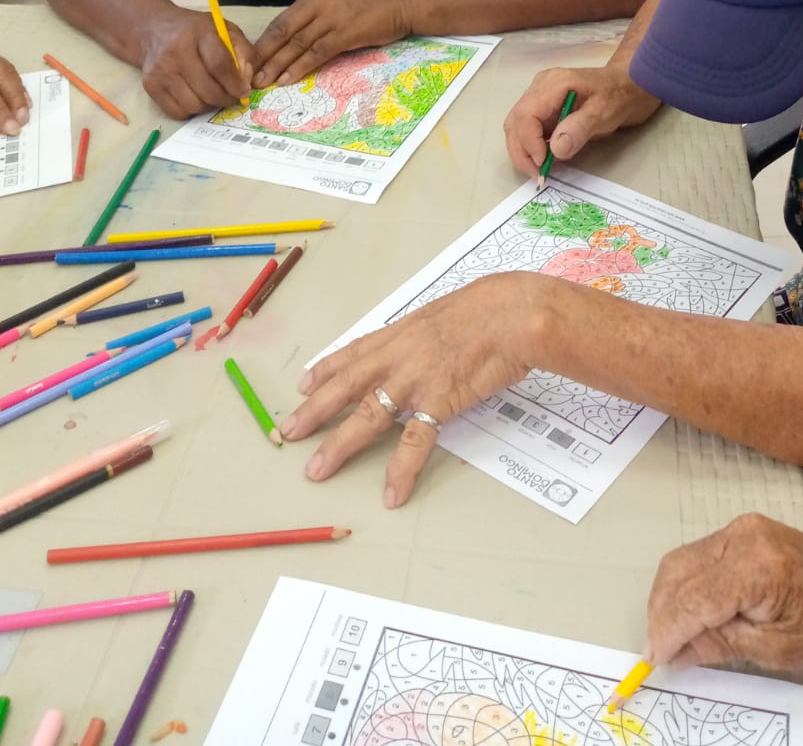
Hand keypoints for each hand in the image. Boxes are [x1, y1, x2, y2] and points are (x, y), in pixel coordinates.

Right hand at [140, 8, 255, 118]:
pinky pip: (178, 112)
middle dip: (226, 99)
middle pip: (208, 90)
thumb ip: (243, 51)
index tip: (244, 91)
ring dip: (209, 106)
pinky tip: (195, 96)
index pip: (219, 65)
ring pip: (194, 105)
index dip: (235, 84)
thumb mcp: (224, 30)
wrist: (154, 30)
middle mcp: (175, 51)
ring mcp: (160, 70)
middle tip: (232, 96)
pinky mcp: (150, 86)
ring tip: (213, 94)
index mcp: (198, 32)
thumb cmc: (196, 32)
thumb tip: (247, 81)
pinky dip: (192, 110)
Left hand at [250, 0, 415, 88]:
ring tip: (263, 82)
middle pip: (283, 33)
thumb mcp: (337, 6)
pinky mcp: (346, 32)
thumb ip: (317, 20)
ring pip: (297, 44)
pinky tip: (288, 79)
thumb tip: (295, 43)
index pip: (280, 22)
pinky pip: (317, 52)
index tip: (249, 61)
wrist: (403, 1)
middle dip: (264, 57)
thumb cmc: (372, 6)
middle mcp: (318, 5)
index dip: (263, 44)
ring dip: (277, 65)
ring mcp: (332, 18)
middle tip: (247, 76)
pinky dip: (300, 66)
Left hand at [280, 273, 542, 506]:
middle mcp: (399, 355)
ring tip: (317, 469)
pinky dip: (402, 470)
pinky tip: (391, 491)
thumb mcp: (444, 315)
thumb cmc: (487, 310)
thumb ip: (424, 336)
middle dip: (315, 410)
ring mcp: (416, 379)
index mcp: (400, 333)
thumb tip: (420, 346)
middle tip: (289, 431)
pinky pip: (416, 442)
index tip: (304, 384)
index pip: (353, 353)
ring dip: (340, 445)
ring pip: (368, 415)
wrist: (512, 313)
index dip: (326, 370)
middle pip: (346, 386)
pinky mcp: (440, 401)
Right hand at [503, 64, 660, 176]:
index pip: (526, 115)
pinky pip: (527, 128)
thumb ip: (579, 129)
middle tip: (537, 174)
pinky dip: (531, 147)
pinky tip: (544, 158)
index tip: (543, 163)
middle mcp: (540, 88)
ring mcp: (539, 97)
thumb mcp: (604, 112)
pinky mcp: (543, 108)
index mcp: (552, 84)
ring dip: (523, 151)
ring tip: (540, 169)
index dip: (529, 142)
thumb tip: (555, 150)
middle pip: (515, 121)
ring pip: (516, 127)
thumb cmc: (619, 96)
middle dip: (521, 151)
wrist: (629, 86)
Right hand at [646, 513, 802, 670]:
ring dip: (668, 598)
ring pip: (682, 561)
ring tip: (669, 635)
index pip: (692, 600)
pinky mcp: (742, 530)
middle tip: (657, 650)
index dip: (667, 631)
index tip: (653, 659)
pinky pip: (699, 555)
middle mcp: (741, 537)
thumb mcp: (776, 650)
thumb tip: (675, 651)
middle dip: (661, 613)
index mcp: (755, 569)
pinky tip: (688, 612)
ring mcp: (740, 528)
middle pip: (679, 572)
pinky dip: (686, 585)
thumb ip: (720, 645)